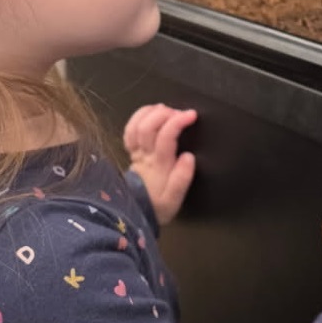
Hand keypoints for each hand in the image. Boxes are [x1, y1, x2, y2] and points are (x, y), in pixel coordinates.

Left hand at [123, 104, 196, 225]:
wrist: (136, 213)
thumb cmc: (159, 206)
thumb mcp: (174, 199)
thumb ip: (182, 179)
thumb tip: (189, 157)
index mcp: (158, 166)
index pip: (166, 137)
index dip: (177, 121)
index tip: (191, 114)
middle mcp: (144, 156)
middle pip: (148, 127)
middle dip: (164, 114)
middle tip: (180, 112)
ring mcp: (135, 152)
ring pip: (136, 126)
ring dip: (150, 113)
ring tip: (166, 109)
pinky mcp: (131, 152)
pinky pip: (130, 131)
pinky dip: (138, 117)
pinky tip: (149, 113)